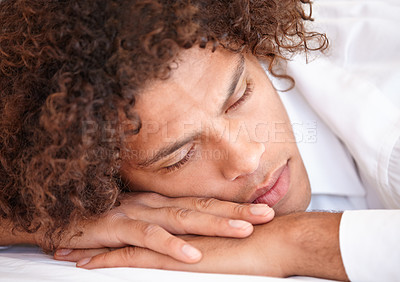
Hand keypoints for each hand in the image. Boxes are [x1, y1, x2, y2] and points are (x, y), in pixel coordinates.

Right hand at [54, 192, 273, 263]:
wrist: (63, 218)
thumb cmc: (104, 224)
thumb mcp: (140, 224)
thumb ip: (165, 228)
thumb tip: (192, 239)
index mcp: (162, 204)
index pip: (204, 202)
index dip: (233, 205)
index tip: (262, 209)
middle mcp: (155, 204)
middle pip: (201, 206)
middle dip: (235, 210)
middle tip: (266, 213)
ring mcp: (137, 213)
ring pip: (182, 218)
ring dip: (214, 223)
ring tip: (243, 229)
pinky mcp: (118, 226)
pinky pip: (149, 236)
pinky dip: (171, 246)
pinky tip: (192, 254)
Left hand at [56, 212, 347, 280]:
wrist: (280, 239)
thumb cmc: (264, 240)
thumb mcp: (233, 237)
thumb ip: (216, 235)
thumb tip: (208, 240)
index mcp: (187, 219)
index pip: (149, 218)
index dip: (125, 220)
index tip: (104, 225)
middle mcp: (175, 224)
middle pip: (130, 225)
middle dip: (100, 229)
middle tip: (74, 230)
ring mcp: (174, 238)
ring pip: (124, 239)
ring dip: (96, 244)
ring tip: (70, 247)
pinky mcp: (175, 255)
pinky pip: (134, 257)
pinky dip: (109, 260)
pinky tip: (90, 264)